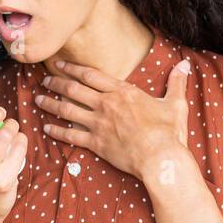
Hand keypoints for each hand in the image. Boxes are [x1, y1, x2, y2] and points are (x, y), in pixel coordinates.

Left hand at [34, 57, 190, 182]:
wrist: (161, 158)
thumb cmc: (169, 132)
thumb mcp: (175, 103)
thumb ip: (176, 82)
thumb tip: (185, 64)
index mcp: (122, 92)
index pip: (90, 75)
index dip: (72, 68)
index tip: (59, 64)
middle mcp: (106, 105)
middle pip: (73, 89)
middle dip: (56, 83)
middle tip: (44, 80)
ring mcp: (98, 124)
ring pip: (67, 110)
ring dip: (50, 104)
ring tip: (38, 100)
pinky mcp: (96, 144)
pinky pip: (70, 135)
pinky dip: (57, 131)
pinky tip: (47, 128)